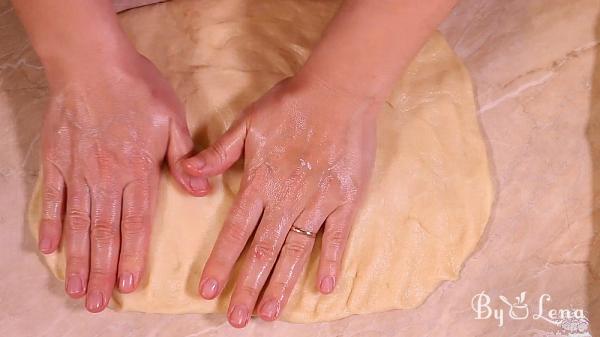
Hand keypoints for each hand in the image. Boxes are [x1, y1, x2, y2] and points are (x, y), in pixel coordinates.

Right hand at [38, 50, 204, 311]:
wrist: (92, 62)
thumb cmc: (138, 89)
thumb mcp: (173, 120)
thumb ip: (185, 158)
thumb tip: (201, 191)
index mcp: (138, 170)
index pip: (137, 223)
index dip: (134, 257)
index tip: (130, 286)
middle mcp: (107, 178)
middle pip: (104, 233)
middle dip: (103, 271)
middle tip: (98, 304)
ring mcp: (79, 171)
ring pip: (78, 223)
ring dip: (78, 259)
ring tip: (77, 289)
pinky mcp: (58, 159)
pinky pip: (54, 198)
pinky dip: (51, 224)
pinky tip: (50, 249)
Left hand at [183, 77, 377, 326]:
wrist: (338, 92)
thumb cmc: (291, 104)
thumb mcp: (248, 123)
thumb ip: (219, 153)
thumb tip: (189, 173)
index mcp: (260, 183)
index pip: (235, 231)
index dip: (220, 262)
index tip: (207, 291)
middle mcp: (287, 200)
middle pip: (263, 252)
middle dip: (248, 287)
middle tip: (237, 319)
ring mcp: (318, 203)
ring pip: (295, 252)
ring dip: (281, 284)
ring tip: (270, 313)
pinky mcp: (345, 201)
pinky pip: (337, 237)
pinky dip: (331, 262)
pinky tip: (323, 287)